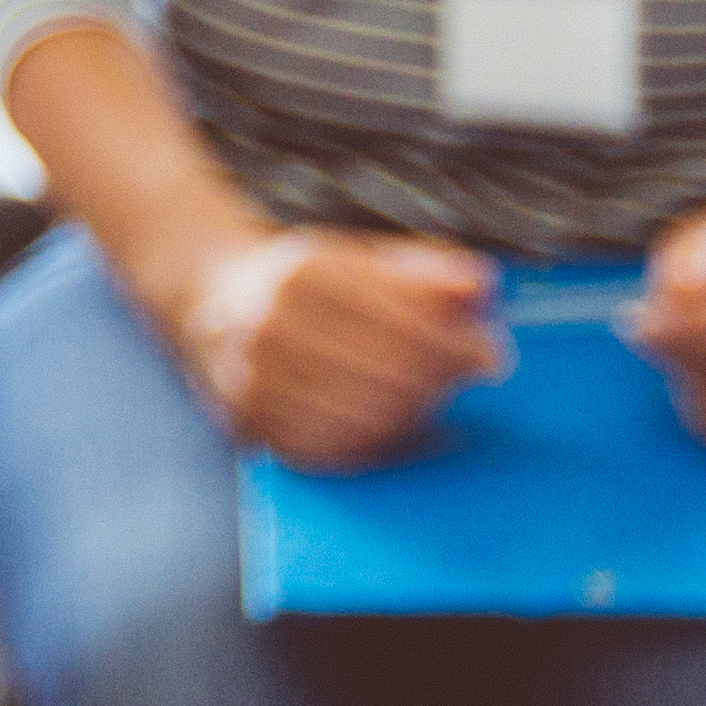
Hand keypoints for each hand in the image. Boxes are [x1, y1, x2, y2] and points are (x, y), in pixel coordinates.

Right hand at [159, 223, 503, 470]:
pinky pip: (331, 450)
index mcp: (304, 273)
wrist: (213, 302)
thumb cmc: (308, 282)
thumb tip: (483, 287)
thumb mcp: (361, 256)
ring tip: (437, 400)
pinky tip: (403, 429)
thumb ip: (426, 271)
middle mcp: (272, 325)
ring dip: (416, 414)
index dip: (456, 343)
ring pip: (362, 416)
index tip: (493, 355)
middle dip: (441, 379)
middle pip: (386, 371)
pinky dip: (377, 446)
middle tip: (470, 378)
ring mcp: (255, 379)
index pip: (401, 320)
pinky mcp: (249, 423)